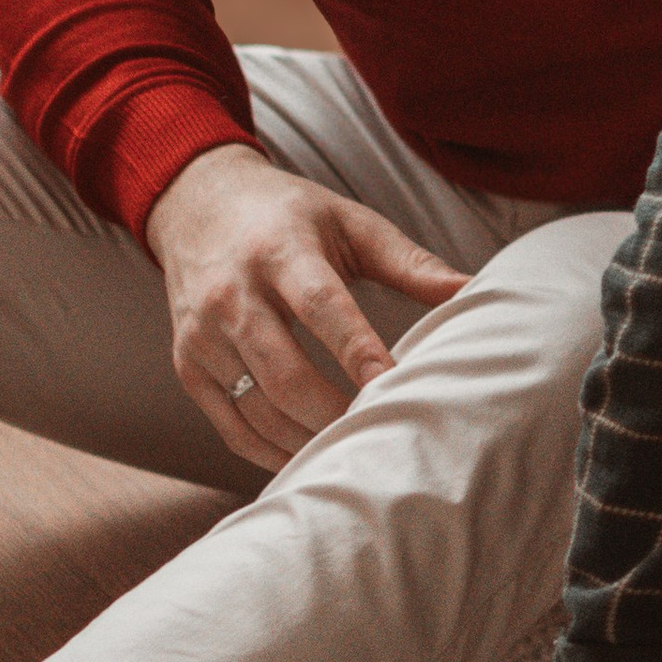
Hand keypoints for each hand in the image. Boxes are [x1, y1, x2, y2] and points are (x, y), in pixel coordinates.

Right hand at [144, 141, 468, 470]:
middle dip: (336, 414)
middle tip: (385, 435)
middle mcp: (233, 295)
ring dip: (309, 440)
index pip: (322, 308)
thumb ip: (412, 263)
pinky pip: (232, 427)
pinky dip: (272, 453)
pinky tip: (312, 456)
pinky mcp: (186, 365)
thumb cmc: (290, 216)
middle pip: (285, 374)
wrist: (197, 205)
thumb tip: (475, 291)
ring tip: (358, 453)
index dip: (359, 352)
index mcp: (281, 252)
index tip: (396, 388)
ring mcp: (203, 335)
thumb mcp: (350, 223)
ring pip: (258, 409)